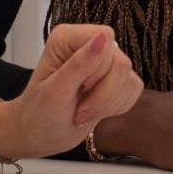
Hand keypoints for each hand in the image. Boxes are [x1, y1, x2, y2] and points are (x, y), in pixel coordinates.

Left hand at [0, 25, 142, 157]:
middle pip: (120, 62)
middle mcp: (88, 44)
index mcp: (68, 38)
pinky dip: (117, 107)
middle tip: (79, 109)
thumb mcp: (56, 92)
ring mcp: (104, 62)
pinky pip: (134, 88)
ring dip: (108, 103)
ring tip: (83, 112)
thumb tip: (103, 38)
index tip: (79, 89)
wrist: (39, 135)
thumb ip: (79, 64)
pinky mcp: (116, 80)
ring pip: (129, 77)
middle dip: (103, 93)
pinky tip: (96, 111)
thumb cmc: (38, 114)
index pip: (105, 38)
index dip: (98, 69)